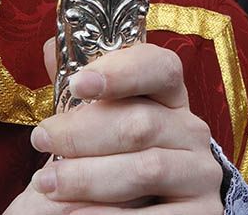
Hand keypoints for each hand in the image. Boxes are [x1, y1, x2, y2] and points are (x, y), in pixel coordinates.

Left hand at [4, 40, 223, 212]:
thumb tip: (53, 49)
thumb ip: (75, 95)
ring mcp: (201, 174)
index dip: (121, 71)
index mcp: (168, 99)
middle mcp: (192, 131)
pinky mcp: (205, 214)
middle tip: (42, 139)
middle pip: (141, 122)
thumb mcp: (86, 132)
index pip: (159, 67)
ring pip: (145, 168)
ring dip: (89, 177)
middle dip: (83, 133)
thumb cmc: (100, 170)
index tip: (79, 84)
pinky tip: (75, 214)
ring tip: (48, 184)